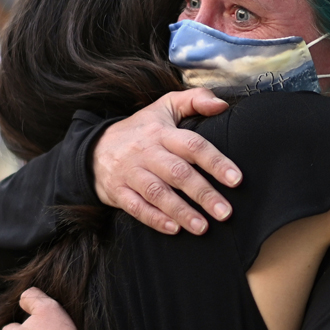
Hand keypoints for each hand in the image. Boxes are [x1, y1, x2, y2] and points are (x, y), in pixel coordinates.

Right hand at [93, 88, 240, 235]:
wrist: (94, 148)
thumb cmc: (140, 130)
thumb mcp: (164, 107)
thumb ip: (195, 99)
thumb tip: (222, 105)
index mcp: (161, 132)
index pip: (192, 145)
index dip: (215, 162)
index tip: (236, 179)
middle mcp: (146, 152)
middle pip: (177, 173)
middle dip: (203, 194)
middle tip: (225, 212)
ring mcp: (130, 172)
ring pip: (157, 192)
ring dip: (181, 211)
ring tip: (203, 227)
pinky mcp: (117, 191)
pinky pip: (136, 206)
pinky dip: (154, 219)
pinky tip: (173, 229)